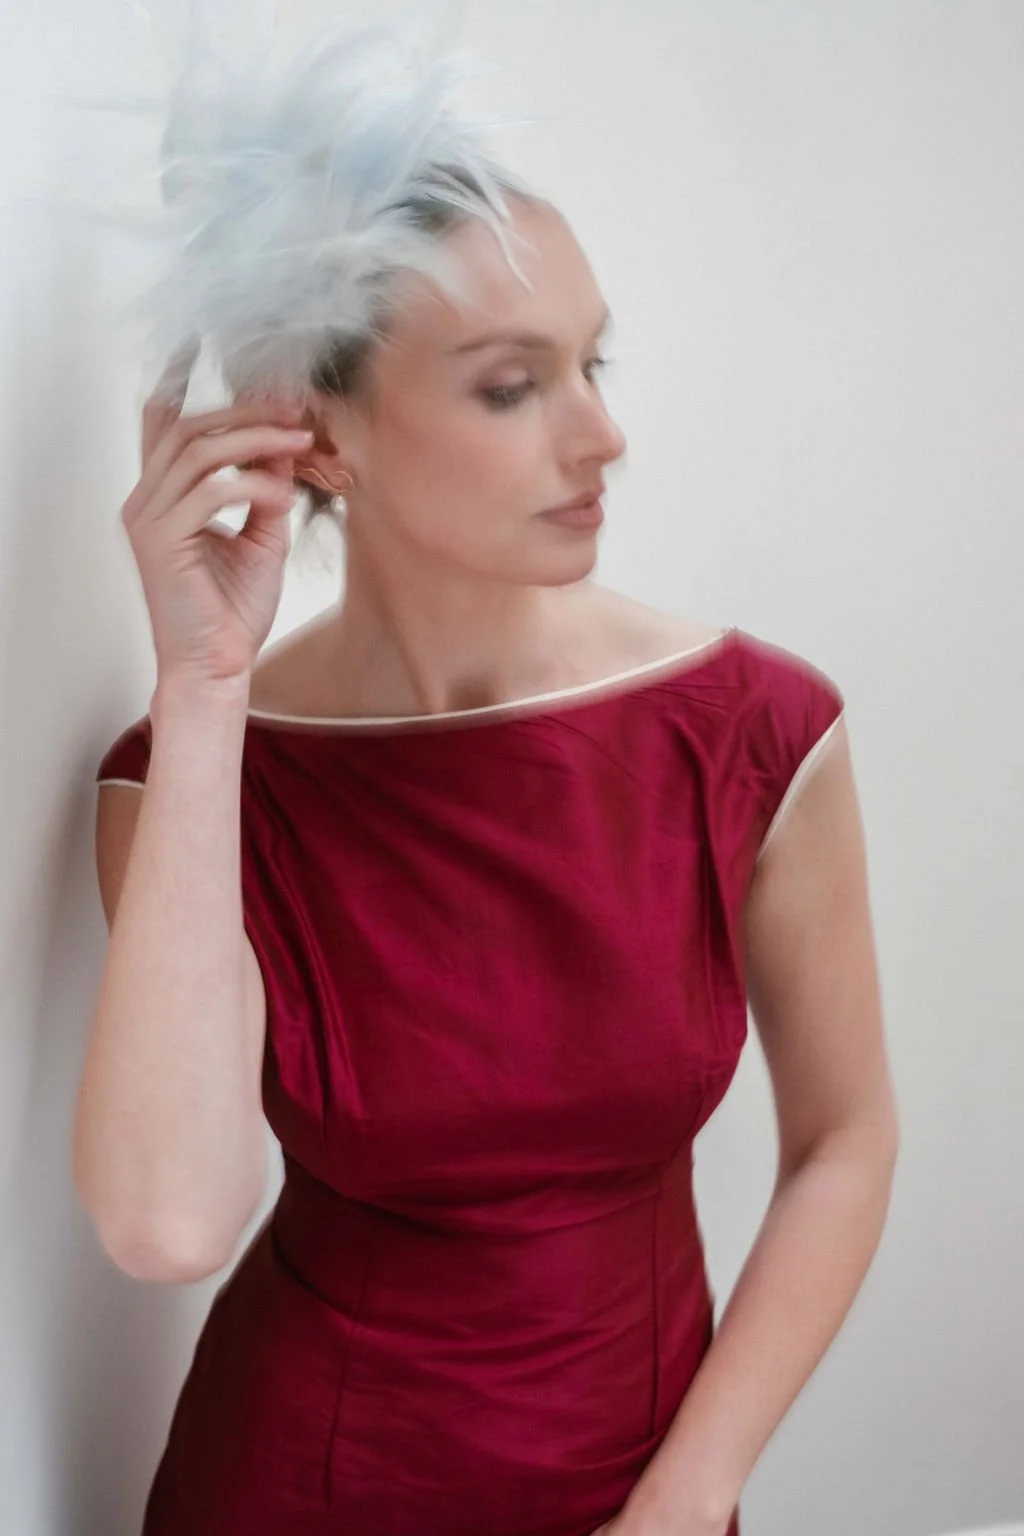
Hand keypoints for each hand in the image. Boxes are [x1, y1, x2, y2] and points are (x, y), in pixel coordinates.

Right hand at [121, 342, 313, 692]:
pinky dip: (250, 484)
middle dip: (245, 411)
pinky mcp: (162, 541)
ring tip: (300, 441)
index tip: (202, 344)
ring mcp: (148, 520)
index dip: (180, 381)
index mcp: (162, 498)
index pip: (163, 425)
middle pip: (188, 428)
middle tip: (295, 409)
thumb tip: (285, 442)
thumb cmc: (233, 613)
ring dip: (254, 439)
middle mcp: (146, 501)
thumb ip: (266, 489)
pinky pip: (208, 491)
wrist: (219, 668)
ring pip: (197, 452)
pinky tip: (281, 494)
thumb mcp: (262, 538)